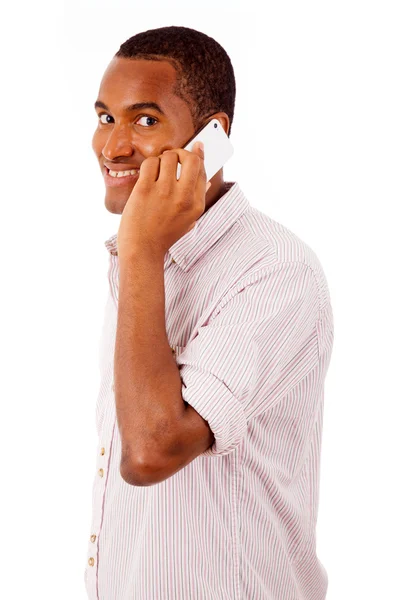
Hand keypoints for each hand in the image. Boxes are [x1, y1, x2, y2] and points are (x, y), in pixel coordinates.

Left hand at [117, 142, 210, 259]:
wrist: (141, 249)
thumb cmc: (163, 235)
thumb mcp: (188, 221)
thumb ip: (197, 200)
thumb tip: (208, 181)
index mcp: (197, 205)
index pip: (203, 171)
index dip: (199, 156)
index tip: (196, 147)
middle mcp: (184, 197)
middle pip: (191, 159)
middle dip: (183, 152)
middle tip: (175, 156)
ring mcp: (164, 192)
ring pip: (169, 156)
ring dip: (163, 158)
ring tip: (158, 168)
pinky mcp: (145, 189)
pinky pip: (151, 163)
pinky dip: (150, 164)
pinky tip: (148, 174)